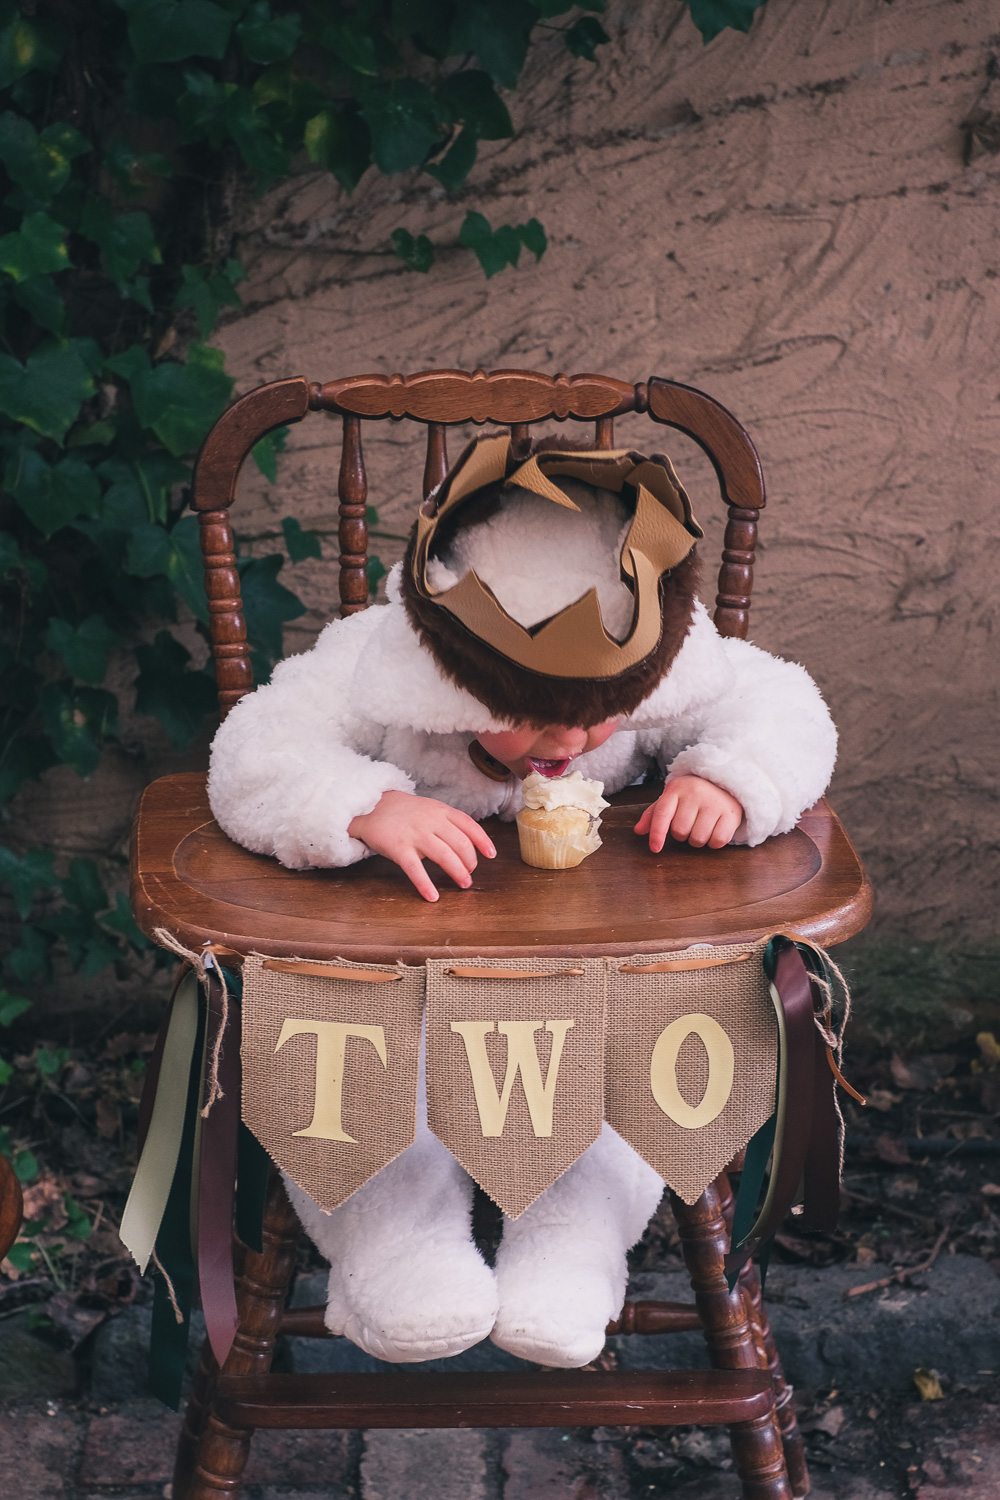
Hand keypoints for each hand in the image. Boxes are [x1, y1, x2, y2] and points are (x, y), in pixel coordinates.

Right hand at [348, 790, 495, 901]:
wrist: (371, 805)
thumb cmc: (404, 812)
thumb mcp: (429, 808)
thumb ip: (448, 822)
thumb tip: (469, 844)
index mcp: (440, 811)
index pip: (469, 825)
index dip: (482, 841)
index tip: (491, 854)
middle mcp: (431, 821)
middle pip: (460, 844)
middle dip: (469, 862)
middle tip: (470, 874)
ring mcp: (415, 834)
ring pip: (444, 856)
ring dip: (457, 872)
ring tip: (463, 884)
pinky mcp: (399, 848)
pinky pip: (416, 869)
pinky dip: (425, 884)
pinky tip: (432, 896)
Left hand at [634, 775, 743, 852]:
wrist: (723, 782)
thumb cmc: (691, 796)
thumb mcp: (671, 799)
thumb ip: (653, 815)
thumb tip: (638, 830)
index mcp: (676, 789)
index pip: (662, 815)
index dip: (657, 834)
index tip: (655, 848)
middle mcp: (695, 793)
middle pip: (680, 831)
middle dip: (682, 835)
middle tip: (689, 823)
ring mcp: (714, 802)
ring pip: (698, 839)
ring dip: (697, 840)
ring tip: (702, 826)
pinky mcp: (731, 813)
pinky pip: (718, 840)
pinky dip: (714, 843)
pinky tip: (714, 830)